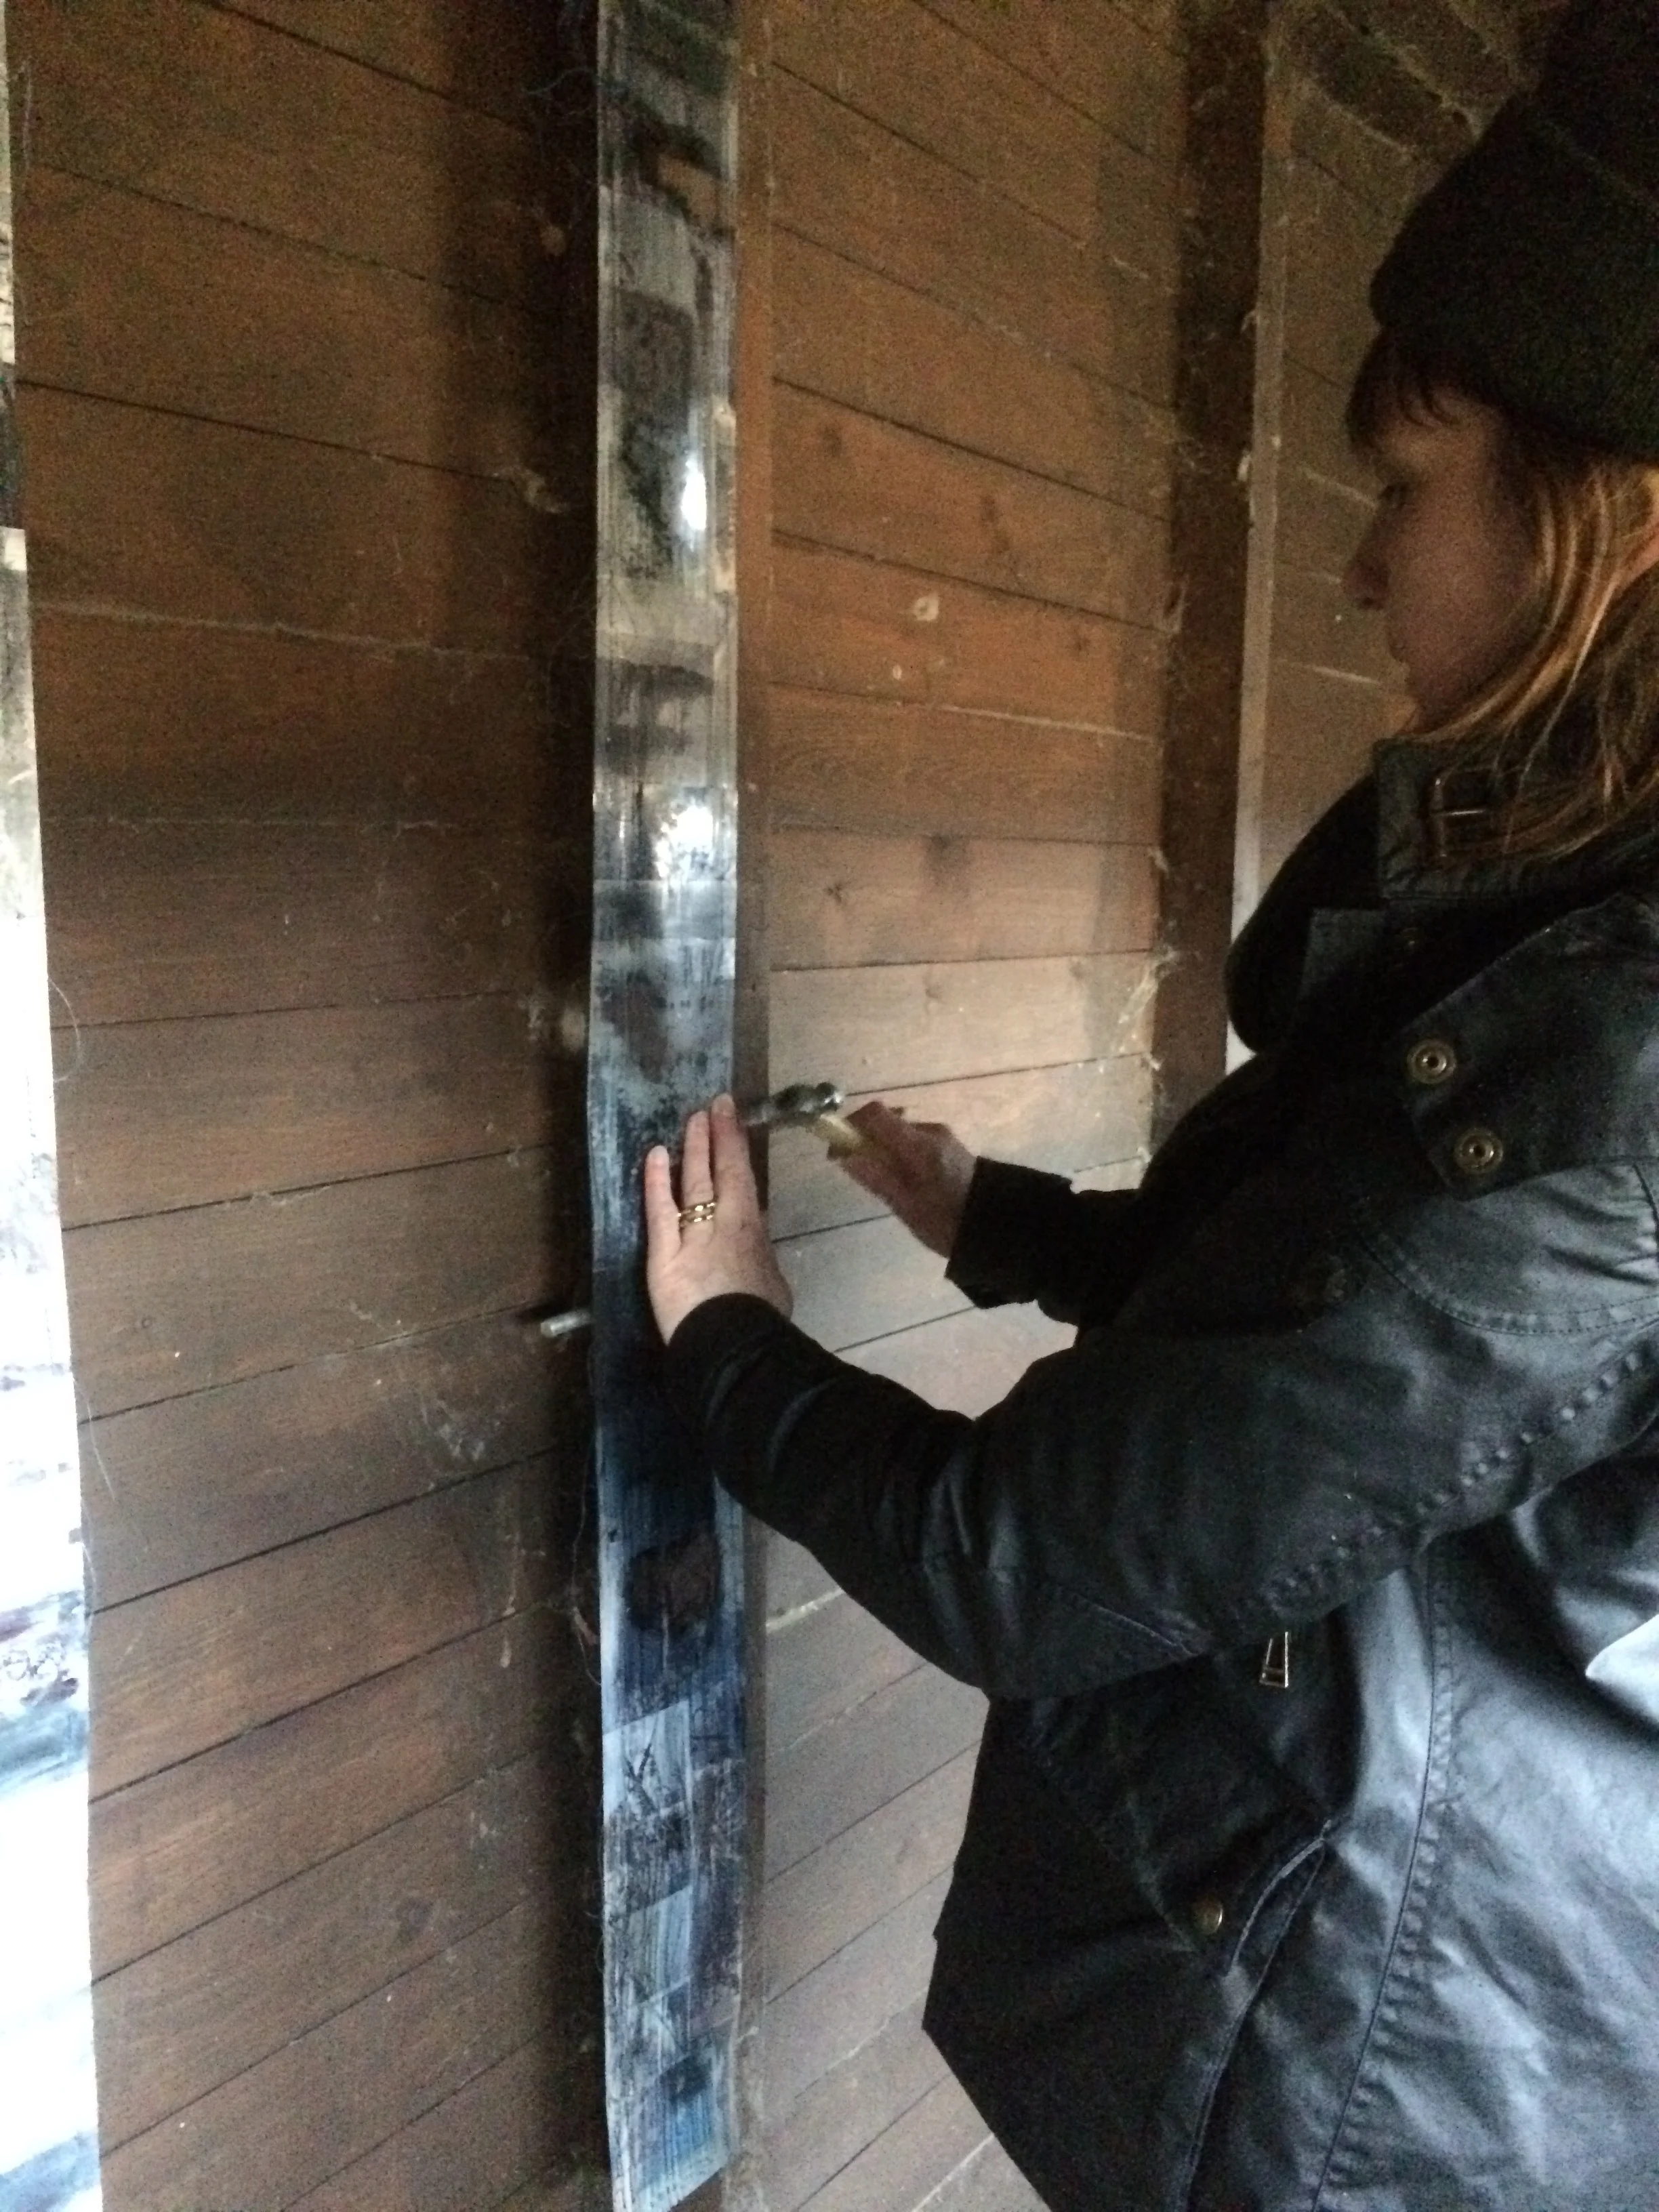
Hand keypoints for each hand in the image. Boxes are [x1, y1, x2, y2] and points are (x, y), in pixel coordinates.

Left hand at [644, 1094, 793, 1342]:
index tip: (732, 1119)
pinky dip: (657, 1182)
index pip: (745, 1181)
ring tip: (692, 1119)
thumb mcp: (774, 1286)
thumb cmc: (760, 1322)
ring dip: (694, 1149)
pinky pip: (660, 1212)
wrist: (739, 1348)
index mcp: (753, 1234)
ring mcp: (695, 1238)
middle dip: (719, 1136)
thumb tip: (760, 1245)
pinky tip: (655, 1155)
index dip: (737, 1147)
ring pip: (695, 1184)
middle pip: (723, 1173)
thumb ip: (763, 1260)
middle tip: (714, 1105)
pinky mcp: (665, 1256)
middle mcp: (727, 1226)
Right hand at [838, 1101, 976, 1256]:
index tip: (838, 1148)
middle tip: (858, 1170)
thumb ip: (875, 1176)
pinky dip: (898, 1152)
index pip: (876, 1114)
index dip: (851, 1124)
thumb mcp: (906, 1206)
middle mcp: (931, 1131)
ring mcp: (941, 1137)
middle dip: (865, 1139)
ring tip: (883, 1180)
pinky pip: (912, 1140)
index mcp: (920, 1145)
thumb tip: (842, 1154)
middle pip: (886, 1121)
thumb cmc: (947, 1222)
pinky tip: (903, 1179)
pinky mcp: (947, 1146)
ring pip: (899, 1131)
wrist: (996, 1226)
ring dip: (882, 1147)